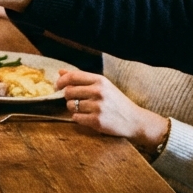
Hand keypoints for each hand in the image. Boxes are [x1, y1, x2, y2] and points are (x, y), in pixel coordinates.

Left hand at [54, 70, 170, 148]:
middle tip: (76, 100)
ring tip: (85, 109)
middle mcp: (99, 92)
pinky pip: (75, 118)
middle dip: (68, 97)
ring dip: (73, 108)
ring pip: (70, 106)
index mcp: (100, 80)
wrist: (134, 120)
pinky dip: (78, 118)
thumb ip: (82, 78)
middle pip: (68, 92)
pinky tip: (88, 117)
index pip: (73, 76)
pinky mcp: (96, 121)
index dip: (61, 81)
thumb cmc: (116, 102)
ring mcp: (98, 107)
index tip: (57, 86)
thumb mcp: (103, 86)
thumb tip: (60, 71)